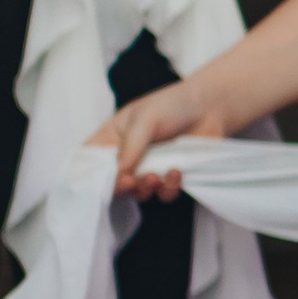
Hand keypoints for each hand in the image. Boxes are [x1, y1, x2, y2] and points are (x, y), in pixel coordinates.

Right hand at [91, 70, 234, 197]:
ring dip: (145, 190)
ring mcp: (148, 168)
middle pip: (113, 183)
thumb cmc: (172, 105)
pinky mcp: (169, 178)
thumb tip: (119, 174)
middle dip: (122, 187)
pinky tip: (176, 173)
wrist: (209, 107)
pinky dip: (168, 188)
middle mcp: (127, 156)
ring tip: (156, 177)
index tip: (93, 185)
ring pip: (138, 193)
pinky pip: (163, 194)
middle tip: (131, 182)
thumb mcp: (144, 119)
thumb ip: (130, 147)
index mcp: (113, 138)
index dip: (87, 175)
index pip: (90, 160)